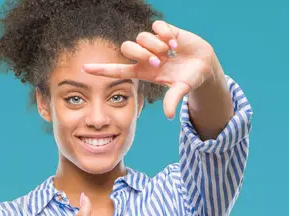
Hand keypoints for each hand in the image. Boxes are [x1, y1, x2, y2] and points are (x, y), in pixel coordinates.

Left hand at [82, 20, 218, 119]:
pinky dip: (165, 34)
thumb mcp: (181, 89)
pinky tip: (175, 43)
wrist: (204, 64)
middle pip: (127, 48)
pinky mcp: (165, 31)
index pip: (116, 70)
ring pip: (141, 37)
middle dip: (141, 54)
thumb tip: (169, 116)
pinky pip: (156, 26)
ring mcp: (153, 43)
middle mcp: (144, 56)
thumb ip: (173, 100)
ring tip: (170, 52)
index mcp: (142, 71)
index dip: (101, 69)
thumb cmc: (189, 79)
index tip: (84, 69)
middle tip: (160, 62)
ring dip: (155, 45)